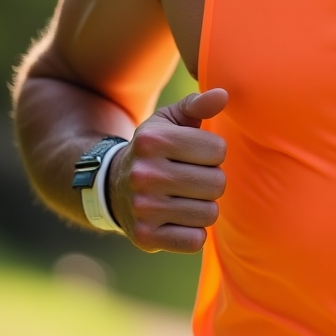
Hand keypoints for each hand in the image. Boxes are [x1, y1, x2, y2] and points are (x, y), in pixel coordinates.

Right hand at [108, 88, 227, 252]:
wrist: (113, 186)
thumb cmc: (154, 149)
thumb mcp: (169, 121)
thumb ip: (197, 105)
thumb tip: (222, 95)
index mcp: (153, 140)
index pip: (218, 150)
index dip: (213, 153)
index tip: (196, 155)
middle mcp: (144, 174)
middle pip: (217, 183)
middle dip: (211, 180)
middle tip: (192, 178)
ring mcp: (143, 208)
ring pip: (209, 213)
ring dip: (204, 206)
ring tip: (185, 198)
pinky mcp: (145, 237)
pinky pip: (195, 240)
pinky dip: (193, 232)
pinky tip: (178, 219)